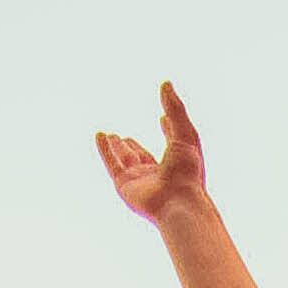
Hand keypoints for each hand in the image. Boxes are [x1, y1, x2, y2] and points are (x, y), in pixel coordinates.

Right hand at [96, 80, 207, 224]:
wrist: (178, 203)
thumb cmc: (187, 173)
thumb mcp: (185, 134)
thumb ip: (175, 109)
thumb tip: (166, 83)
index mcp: (178, 165)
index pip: (171, 144)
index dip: (168, 130)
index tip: (165, 119)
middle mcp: (158, 174)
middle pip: (143, 158)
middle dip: (135, 148)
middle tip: (126, 138)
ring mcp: (141, 181)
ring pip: (127, 160)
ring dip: (119, 148)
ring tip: (112, 135)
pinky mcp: (125, 185)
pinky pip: (112, 164)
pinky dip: (105, 149)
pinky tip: (100, 136)